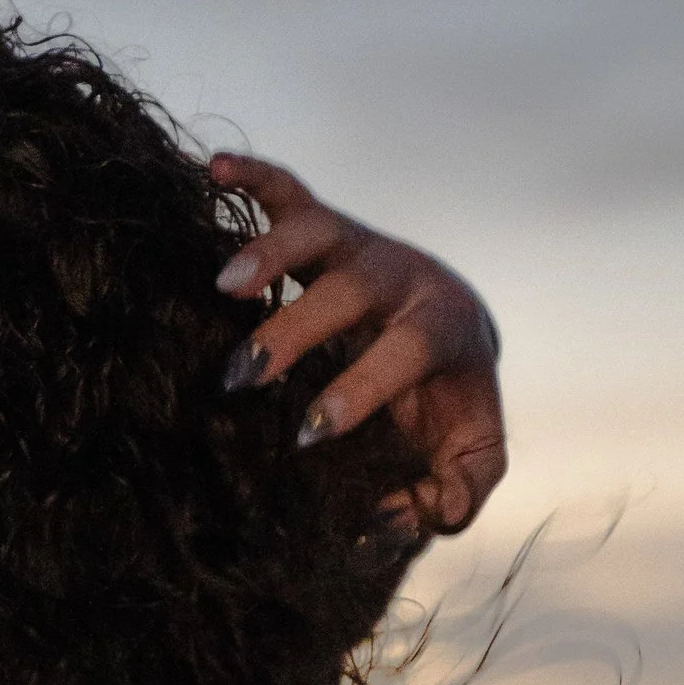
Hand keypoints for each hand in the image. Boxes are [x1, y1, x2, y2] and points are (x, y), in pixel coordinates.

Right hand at [207, 151, 506, 540]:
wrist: (455, 335)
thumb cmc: (451, 405)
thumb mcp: (472, 454)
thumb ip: (459, 492)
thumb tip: (407, 515)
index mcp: (446, 327)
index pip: (406, 349)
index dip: (359, 389)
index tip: (309, 432)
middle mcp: (404, 276)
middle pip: (353, 286)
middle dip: (297, 329)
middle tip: (244, 378)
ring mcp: (361, 245)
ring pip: (317, 228)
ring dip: (269, 251)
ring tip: (223, 287)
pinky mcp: (326, 228)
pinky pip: (287, 189)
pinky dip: (251, 173)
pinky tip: (211, 169)